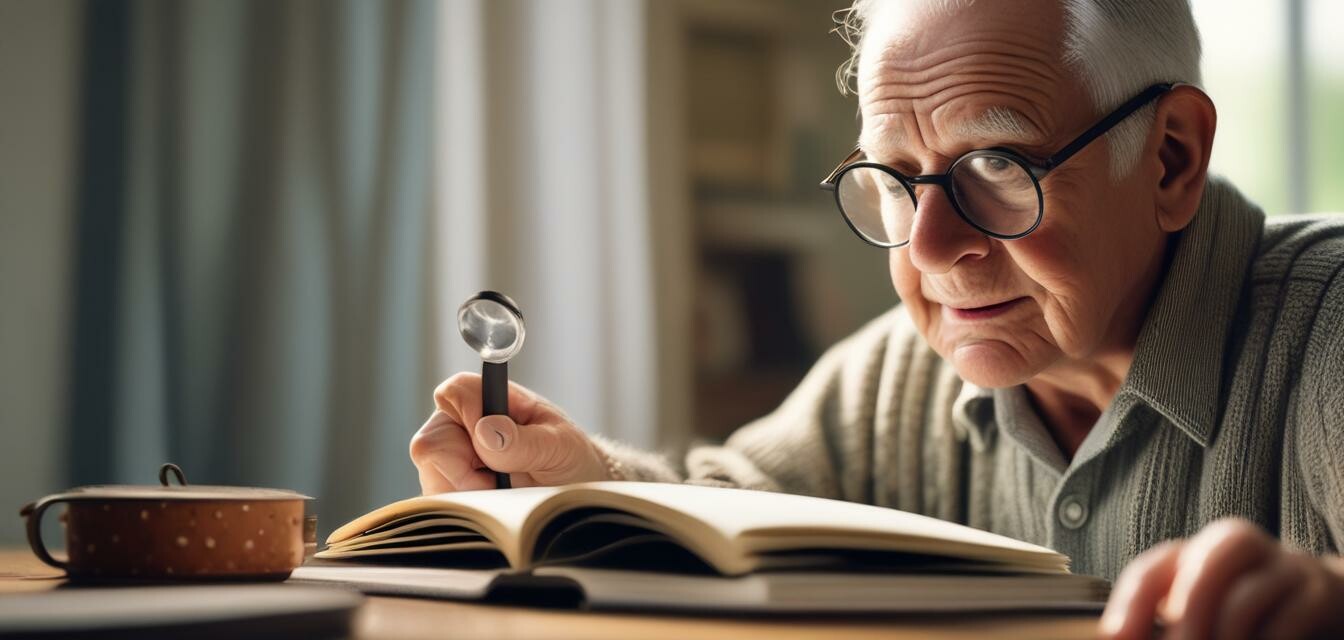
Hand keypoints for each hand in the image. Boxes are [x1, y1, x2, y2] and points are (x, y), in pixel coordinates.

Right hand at [409, 373, 609, 492]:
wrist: (572, 487)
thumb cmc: (567, 456)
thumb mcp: (559, 447)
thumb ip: (525, 441)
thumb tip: (485, 431)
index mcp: (486, 397)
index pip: (451, 393)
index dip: (468, 419)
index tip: (495, 445)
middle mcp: (459, 424)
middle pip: (430, 444)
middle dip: (466, 472)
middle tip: (504, 479)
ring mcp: (448, 458)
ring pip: (431, 478)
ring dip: (470, 493)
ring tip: (504, 491)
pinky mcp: (445, 488)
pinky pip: (438, 504)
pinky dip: (468, 510)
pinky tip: (493, 502)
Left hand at [1100, 517, 1343, 639]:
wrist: (1318, 598)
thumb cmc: (1243, 608)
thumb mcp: (1203, 609)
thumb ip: (1167, 621)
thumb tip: (1125, 638)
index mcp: (1194, 550)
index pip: (1151, 570)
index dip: (1129, 604)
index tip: (1116, 638)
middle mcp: (1235, 547)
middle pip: (1201, 571)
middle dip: (1185, 620)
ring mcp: (1280, 566)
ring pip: (1244, 600)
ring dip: (1224, 639)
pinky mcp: (1316, 592)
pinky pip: (1288, 619)